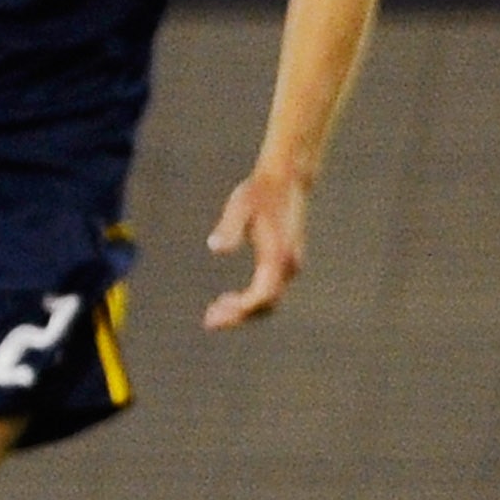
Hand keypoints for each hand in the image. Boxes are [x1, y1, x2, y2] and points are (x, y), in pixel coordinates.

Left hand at [204, 166, 307, 328]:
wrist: (287, 178)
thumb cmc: (260, 191)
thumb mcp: (240, 206)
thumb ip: (229, 228)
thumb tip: (215, 247)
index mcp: (278, 256)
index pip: (262, 296)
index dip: (240, 311)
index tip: (215, 316)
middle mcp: (288, 265)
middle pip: (267, 304)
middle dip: (239, 316)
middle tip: (209, 321)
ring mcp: (290, 265)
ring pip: (270, 301)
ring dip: (245, 311)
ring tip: (214, 312)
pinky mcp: (287, 261)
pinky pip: (271, 291)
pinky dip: (252, 301)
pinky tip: (230, 299)